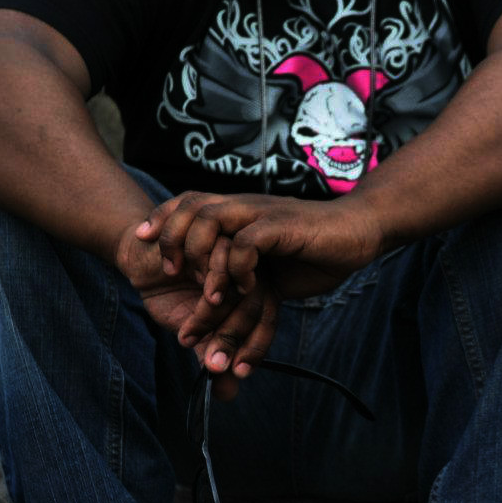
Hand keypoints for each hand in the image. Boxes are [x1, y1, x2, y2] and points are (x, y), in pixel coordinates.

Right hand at [112, 227, 278, 397]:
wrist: (142, 257)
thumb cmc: (172, 292)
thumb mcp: (192, 329)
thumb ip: (212, 355)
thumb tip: (228, 393)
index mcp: (253, 291)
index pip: (267, 321)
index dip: (255, 349)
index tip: (237, 373)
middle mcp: (249, 270)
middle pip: (254, 306)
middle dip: (231, 340)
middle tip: (211, 364)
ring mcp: (233, 250)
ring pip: (235, 286)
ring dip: (211, 318)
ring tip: (188, 337)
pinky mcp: (213, 232)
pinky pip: (216, 259)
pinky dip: (201, 286)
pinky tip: (182, 312)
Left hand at [136, 192, 384, 301]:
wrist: (359, 234)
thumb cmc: (315, 250)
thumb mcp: (269, 264)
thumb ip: (241, 274)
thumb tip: (218, 301)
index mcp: (238, 212)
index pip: (188, 201)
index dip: (162, 216)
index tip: (142, 238)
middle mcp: (245, 207)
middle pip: (191, 205)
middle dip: (171, 236)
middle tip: (170, 272)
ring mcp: (262, 214)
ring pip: (211, 219)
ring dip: (201, 255)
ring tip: (207, 290)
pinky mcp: (282, 227)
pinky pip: (245, 243)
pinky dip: (237, 268)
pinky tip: (245, 287)